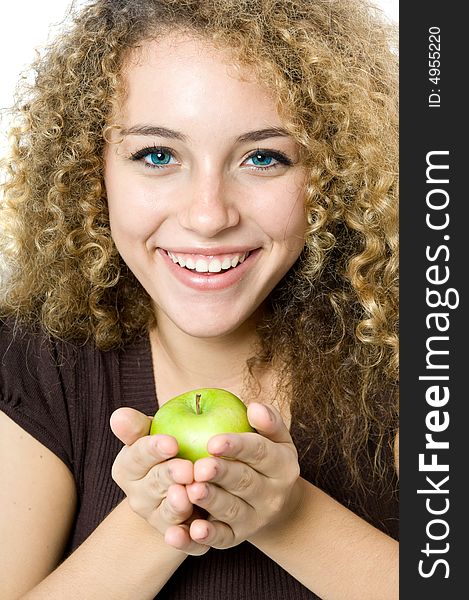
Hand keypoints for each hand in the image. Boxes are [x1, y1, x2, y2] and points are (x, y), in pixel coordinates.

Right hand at [110, 408, 208, 554]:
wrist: (187, 483)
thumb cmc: (171, 447)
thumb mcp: (154, 431)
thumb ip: (137, 426)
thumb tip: (118, 416)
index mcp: (128, 468)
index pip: (137, 457)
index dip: (152, 449)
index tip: (171, 442)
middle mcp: (139, 497)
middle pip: (154, 485)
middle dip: (169, 476)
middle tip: (186, 468)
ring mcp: (158, 520)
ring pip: (168, 514)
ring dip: (177, 506)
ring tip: (189, 496)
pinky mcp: (181, 539)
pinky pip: (184, 542)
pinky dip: (188, 539)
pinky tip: (197, 531)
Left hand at [173, 403, 299, 549]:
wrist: (273, 502)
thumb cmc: (266, 458)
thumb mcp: (275, 438)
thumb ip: (268, 421)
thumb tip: (255, 407)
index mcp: (283, 465)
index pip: (260, 452)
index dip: (237, 446)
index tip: (213, 441)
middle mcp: (273, 495)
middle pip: (245, 482)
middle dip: (222, 474)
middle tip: (200, 467)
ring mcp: (256, 518)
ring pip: (231, 510)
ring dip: (211, 501)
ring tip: (191, 491)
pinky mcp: (237, 538)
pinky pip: (221, 538)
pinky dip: (206, 536)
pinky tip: (189, 530)